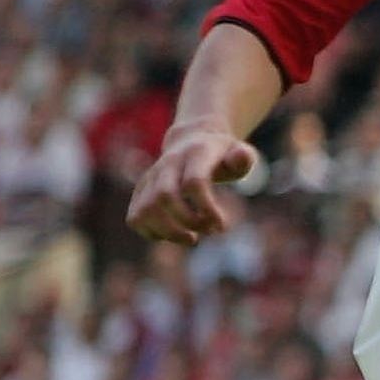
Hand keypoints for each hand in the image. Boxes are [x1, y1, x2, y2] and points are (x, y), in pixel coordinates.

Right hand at [127, 129, 259, 243]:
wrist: (193, 140)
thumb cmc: (223, 155)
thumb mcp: (241, 152)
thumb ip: (244, 157)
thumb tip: (240, 159)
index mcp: (195, 154)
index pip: (194, 182)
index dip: (207, 208)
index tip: (221, 226)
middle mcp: (168, 164)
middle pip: (165, 197)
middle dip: (188, 221)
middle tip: (209, 231)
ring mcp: (151, 177)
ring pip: (145, 209)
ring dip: (168, 232)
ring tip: (192, 238)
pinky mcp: (140, 191)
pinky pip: (135, 218)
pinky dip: (153, 233)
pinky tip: (174, 234)